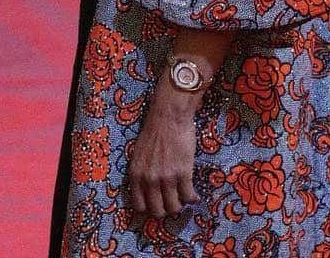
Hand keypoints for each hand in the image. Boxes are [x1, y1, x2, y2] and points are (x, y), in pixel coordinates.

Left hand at [128, 79, 199, 218]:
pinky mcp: (183, 174)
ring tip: (182, 196)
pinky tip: (194, 193)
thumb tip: (148, 192)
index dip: (149, 208)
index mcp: (135, 174)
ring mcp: (166, 178)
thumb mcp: (139, 155)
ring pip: (174, 207)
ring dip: (180, 204)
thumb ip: (142, 174)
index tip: (157, 204)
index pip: (139, 206)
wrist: (168, 116)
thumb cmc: (153, 132)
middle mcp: (149, 179)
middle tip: (172, 202)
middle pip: (157, 211)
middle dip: (165, 210)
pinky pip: (189, 197)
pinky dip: (193, 198)